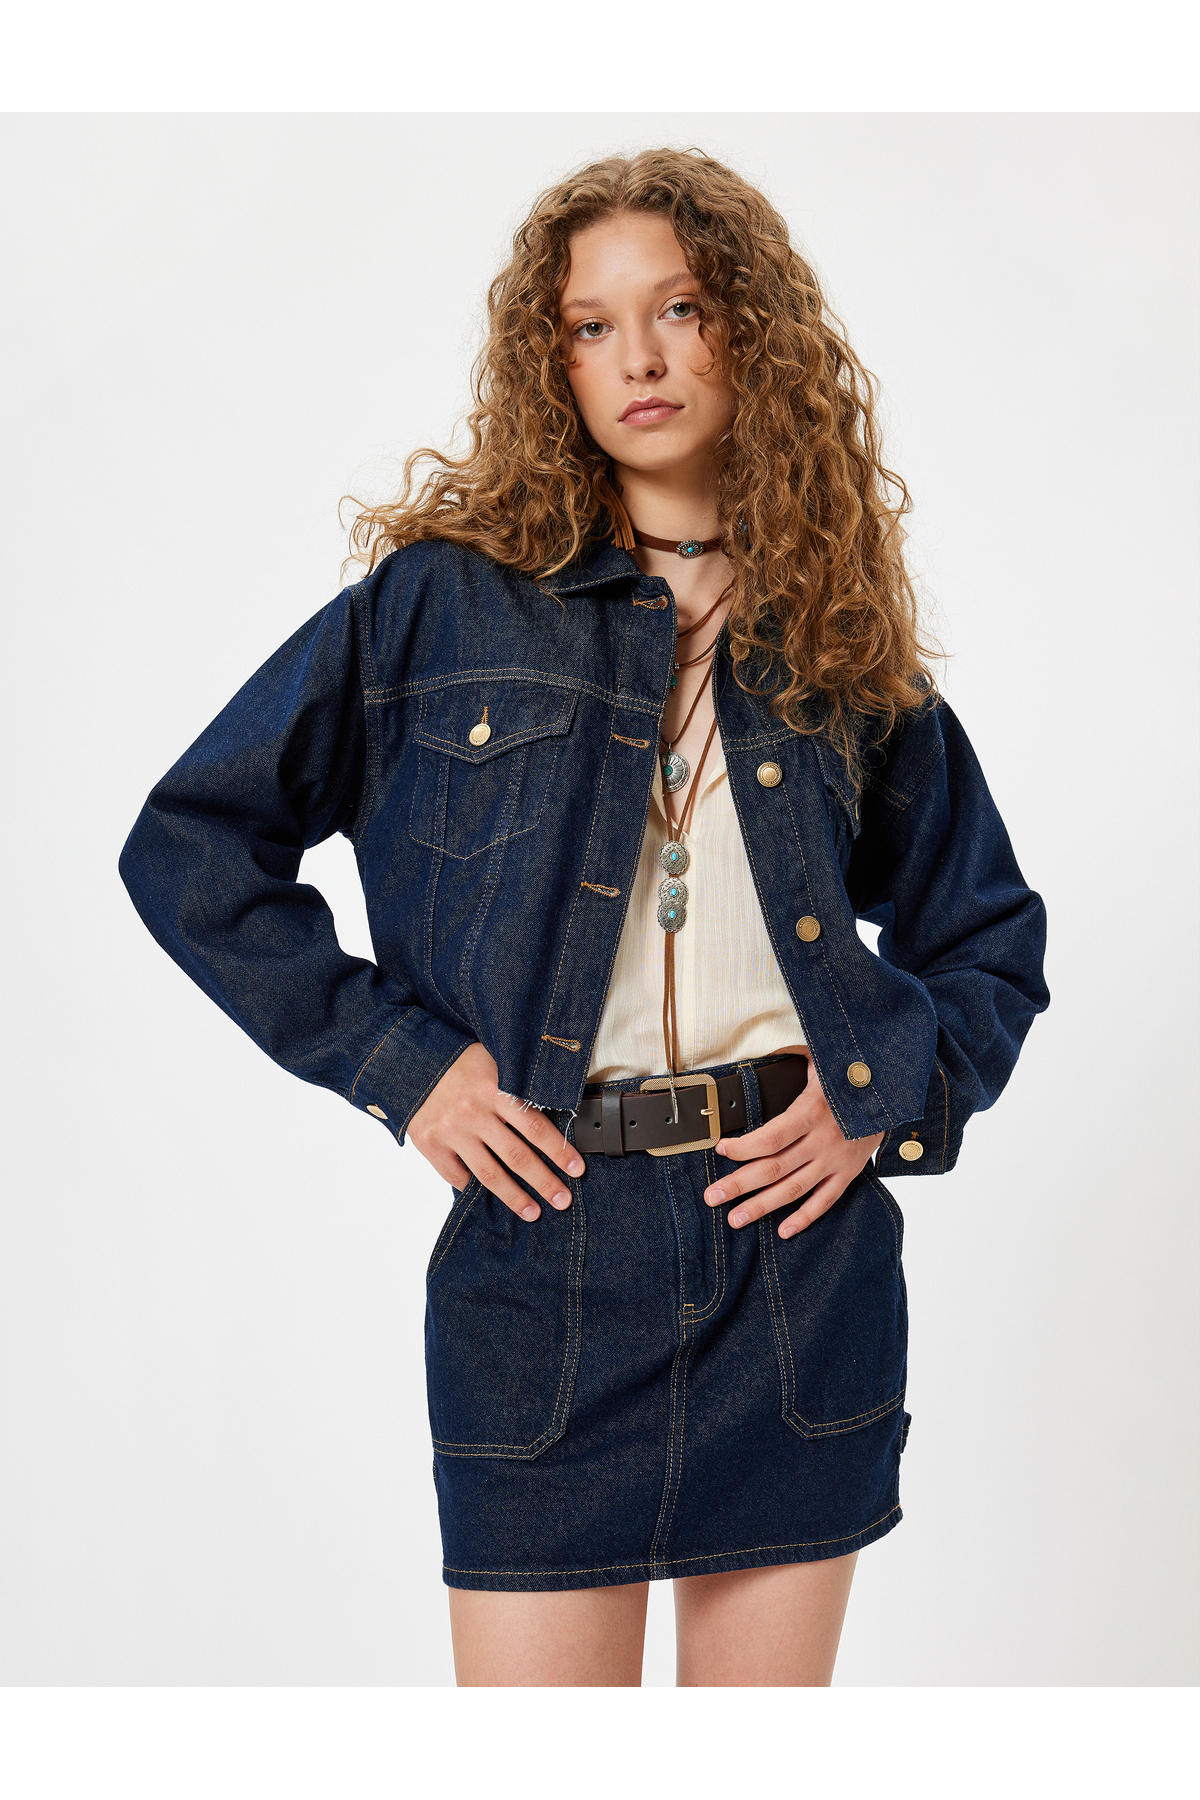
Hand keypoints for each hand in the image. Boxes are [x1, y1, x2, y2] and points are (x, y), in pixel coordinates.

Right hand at [406, 1042, 582, 1222]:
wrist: (412, 1062)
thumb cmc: (462, 1064)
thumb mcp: (494, 1062)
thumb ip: (519, 1084)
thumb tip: (556, 1109)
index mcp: (494, 1089)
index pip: (535, 1126)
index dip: (559, 1150)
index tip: (576, 1169)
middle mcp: (473, 1112)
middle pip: (517, 1156)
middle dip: (544, 1182)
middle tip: (562, 1200)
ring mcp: (451, 1131)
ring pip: (489, 1174)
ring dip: (515, 1197)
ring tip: (533, 1212)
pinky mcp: (430, 1144)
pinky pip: (457, 1177)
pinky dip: (474, 1190)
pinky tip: (491, 1200)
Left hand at [703, 1055, 883, 1236]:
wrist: (893, 1091)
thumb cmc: (849, 1073)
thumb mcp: (819, 1057)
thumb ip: (788, 1057)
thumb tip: (759, 1055)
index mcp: (812, 1111)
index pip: (772, 1136)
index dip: (745, 1147)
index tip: (721, 1149)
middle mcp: (822, 1140)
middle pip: (774, 1168)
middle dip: (739, 1184)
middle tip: (712, 1197)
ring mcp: (836, 1160)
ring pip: (794, 1189)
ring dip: (763, 1206)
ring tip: (736, 1219)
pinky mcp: (849, 1172)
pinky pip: (825, 1200)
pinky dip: (805, 1218)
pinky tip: (783, 1231)